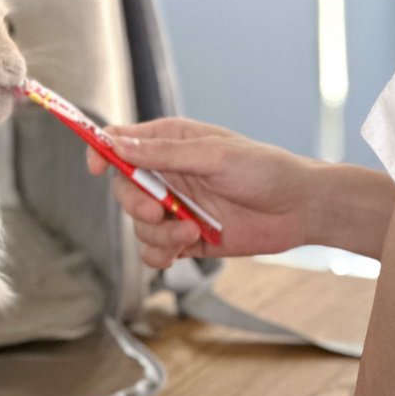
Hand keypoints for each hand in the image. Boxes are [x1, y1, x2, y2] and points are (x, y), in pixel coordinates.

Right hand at [86, 116, 328, 267]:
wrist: (299, 209)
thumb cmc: (264, 170)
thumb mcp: (214, 155)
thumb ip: (165, 153)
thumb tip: (119, 144)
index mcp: (172, 141)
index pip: (121, 141)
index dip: (102, 151)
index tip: (95, 167)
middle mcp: (168, 173)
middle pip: (124, 189)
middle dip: (136, 204)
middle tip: (160, 211)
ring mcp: (176, 206)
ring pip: (138, 224)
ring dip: (157, 234)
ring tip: (190, 233)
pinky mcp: (185, 237)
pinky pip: (153, 250)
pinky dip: (161, 254)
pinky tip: (183, 249)